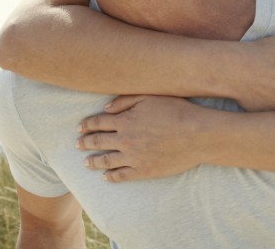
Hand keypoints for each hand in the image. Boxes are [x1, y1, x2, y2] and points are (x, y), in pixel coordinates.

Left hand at [76, 95, 213, 181]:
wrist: (198, 135)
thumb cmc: (177, 111)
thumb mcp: (150, 97)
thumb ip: (125, 101)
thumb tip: (105, 108)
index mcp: (125, 121)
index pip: (98, 122)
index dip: (87, 125)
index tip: (80, 127)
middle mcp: (125, 140)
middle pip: (98, 142)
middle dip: (85, 142)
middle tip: (77, 144)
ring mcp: (134, 158)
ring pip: (106, 161)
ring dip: (93, 161)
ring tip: (85, 163)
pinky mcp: (144, 171)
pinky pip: (122, 176)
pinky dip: (111, 176)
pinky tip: (106, 177)